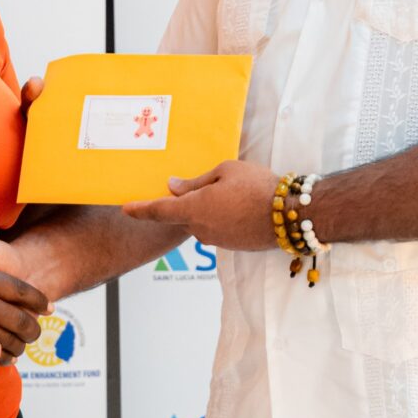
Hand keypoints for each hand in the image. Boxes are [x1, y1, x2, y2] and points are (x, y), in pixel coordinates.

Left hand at [123, 160, 277, 250]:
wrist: (290, 215)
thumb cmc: (257, 187)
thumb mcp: (224, 171)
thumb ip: (196, 182)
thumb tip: (174, 187)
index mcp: (193, 209)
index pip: (158, 211)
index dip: (140, 209)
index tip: (126, 208)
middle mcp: (200, 229)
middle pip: (181, 216)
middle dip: (184, 204)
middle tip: (200, 186)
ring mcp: (215, 241)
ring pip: (200, 223)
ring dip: (207, 210)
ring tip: (230, 193)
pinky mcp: (230, 246)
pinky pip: (216, 229)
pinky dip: (220, 218)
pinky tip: (238, 206)